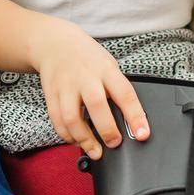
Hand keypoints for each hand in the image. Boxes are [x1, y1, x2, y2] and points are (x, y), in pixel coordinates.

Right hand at [28, 21, 149, 160]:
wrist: (55, 43)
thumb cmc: (88, 58)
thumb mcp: (108, 65)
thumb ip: (117, 89)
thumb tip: (131, 121)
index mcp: (105, 69)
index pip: (124, 94)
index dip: (135, 116)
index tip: (142, 134)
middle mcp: (85, 77)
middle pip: (96, 105)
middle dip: (107, 129)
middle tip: (114, 143)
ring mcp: (66, 86)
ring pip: (71, 117)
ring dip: (84, 139)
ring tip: (96, 151)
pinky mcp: (51, 95)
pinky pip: (57, 120)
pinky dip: (67, 135)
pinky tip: (77, 140)